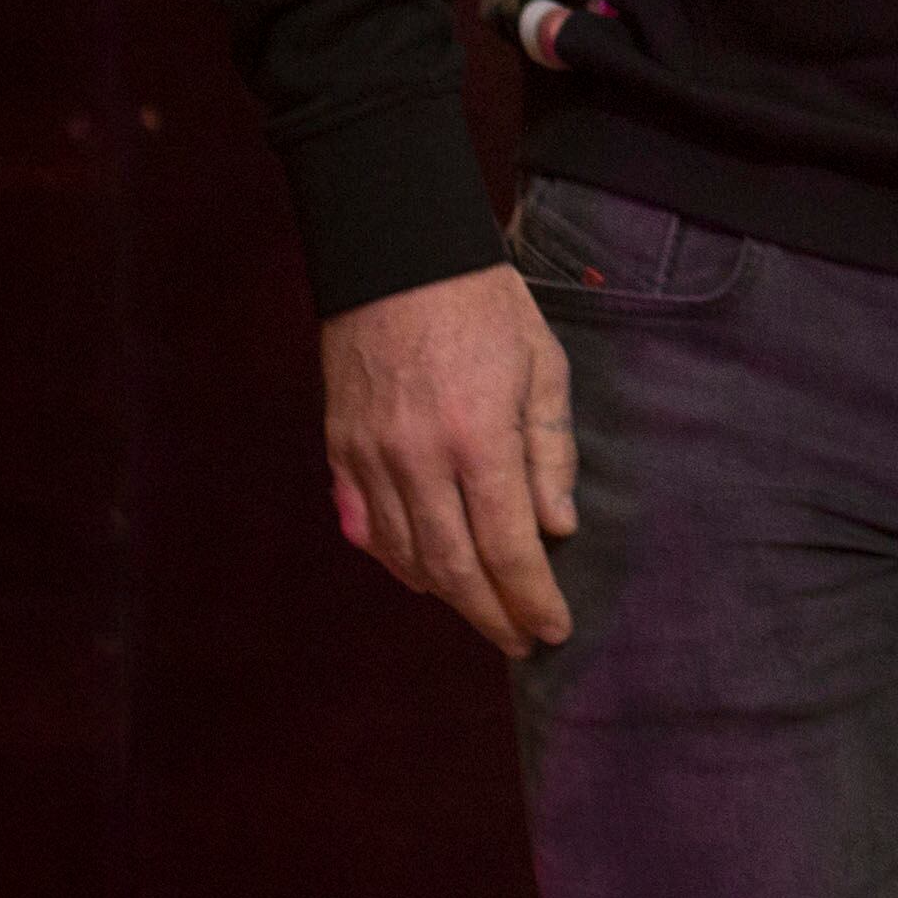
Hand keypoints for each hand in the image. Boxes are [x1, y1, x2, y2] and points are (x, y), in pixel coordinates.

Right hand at [319, 263, 579, 652]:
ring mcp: (371, 458)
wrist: (397, 255)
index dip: (532, 597)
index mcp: (479, 437)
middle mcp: (420, 459)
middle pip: (455, 567)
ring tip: (483, 612)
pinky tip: (425, 575)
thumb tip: (557, 527)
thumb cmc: (484, 304)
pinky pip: (368, 528)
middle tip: (520, 641)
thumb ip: (550, 449)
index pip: (509, 545)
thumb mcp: (542, 363)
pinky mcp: (340, 450)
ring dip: (447, 594)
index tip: (553, 628)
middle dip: (492, 614)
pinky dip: (398, 562)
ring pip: (407, 556)